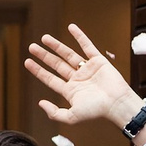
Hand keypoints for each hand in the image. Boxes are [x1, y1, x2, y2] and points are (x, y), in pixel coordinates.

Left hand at [25, 24, 143, 133]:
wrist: (117, 104)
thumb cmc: (97, 112)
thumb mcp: (72, 117)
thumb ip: (55, 113)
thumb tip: (40, 103)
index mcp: (71, 91)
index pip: (50, 78)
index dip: (38, 70)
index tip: (27, 61)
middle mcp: (77, 79)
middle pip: (56, 64)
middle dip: (44, 56)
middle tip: (32, 47)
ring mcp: (87, 69)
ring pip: (68, 54)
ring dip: (56, 46)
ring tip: (44, 38)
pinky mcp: (98, 61)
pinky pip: (87, 46)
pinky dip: (79, 36)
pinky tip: (70, 27)